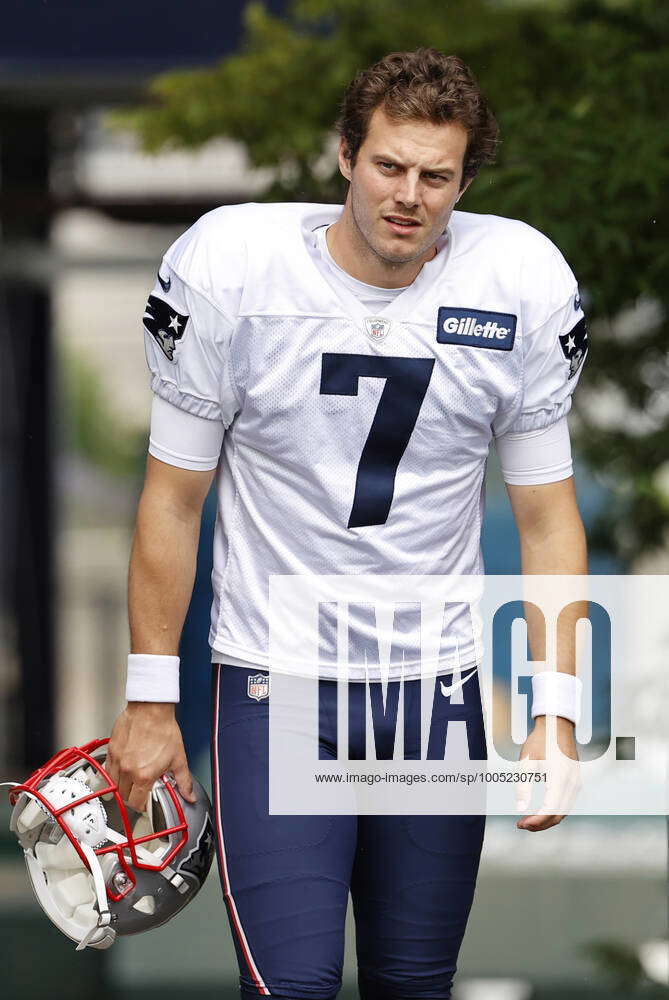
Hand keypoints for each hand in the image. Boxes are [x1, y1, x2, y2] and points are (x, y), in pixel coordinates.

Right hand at [105, 703, 195, 812]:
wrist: (151, 709)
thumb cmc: (163, 729)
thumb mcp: (178, 758)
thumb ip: (183, 781)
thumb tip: (189, 795)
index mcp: (144, 775)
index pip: (136, 803)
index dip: (142, 806)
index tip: (146, 802)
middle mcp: (128, 770)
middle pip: (123, 796)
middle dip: (132, 796)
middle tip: (140, 790)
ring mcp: (117, 761)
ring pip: (113, 785)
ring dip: (122, 786)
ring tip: (132, 780)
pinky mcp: (111, 751)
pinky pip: (108, 770)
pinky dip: (114, 774)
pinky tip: (124, 768)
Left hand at [515, 716, 580, 831]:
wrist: (557, 725)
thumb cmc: (541, 739)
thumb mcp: (526, 761)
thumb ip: (523, 786)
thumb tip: (520, 807)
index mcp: (559, 777)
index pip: (551, 809)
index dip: (537, 821)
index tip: (522, 823)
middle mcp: (571, 783)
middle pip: (559, 814)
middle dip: (540, 824)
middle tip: (523, 824)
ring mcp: (575, 782)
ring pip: (564, 811)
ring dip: (547, 820)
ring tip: (529, 820)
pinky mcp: (575, 781)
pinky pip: (566, 803)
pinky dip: (554, 811)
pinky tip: (541, 812)